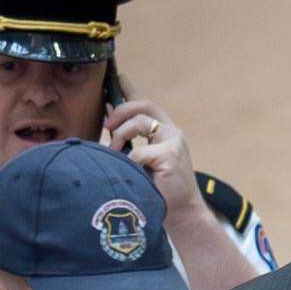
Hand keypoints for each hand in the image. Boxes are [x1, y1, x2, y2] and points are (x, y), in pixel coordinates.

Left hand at [100, 98, 202, 218]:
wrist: (183, 213)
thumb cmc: (162, 190)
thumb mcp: (144, 163)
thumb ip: (133, 146)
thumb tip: (109, 134)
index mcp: (166, 134)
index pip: (147, 106)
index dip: (131, 90)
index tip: (119, 77)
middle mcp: (172, 133)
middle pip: (143, 106)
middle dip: (120, 111)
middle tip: (107, 126)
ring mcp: (174, 142)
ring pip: (140, 123)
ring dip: (120, 135)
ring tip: (114, 152)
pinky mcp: (171, 155)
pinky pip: (138, 151)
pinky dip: (128, 161)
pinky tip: (128, 171)